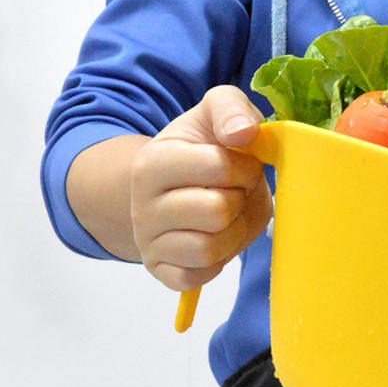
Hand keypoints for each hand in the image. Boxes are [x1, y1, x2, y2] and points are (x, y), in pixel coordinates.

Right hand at [130, 86, 272, 290]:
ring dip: (234, 235)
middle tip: (236, 194)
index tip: (242, 167)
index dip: (245, 169)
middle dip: (240, 203)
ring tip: (230, 218)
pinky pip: (196, 277)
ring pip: (208, 249)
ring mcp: (149, 242)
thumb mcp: (213, 115)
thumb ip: (232, 109)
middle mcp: (142, 204)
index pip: (219, 167)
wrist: (177, 187)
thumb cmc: (203, 151)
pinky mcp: (161, 272)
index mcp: (153, 162)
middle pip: (217, 211)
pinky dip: (217, 264)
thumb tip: (244, 133)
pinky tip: (217, 242)